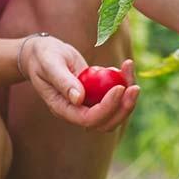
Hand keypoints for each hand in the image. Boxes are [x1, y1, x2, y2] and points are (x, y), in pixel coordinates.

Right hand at [20, 35, 138, 131]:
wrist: (43, 54)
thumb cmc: (43, 57)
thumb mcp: (49, 64)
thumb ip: (63, 81)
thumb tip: (79, 99)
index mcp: (63, 109)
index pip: (89, 119)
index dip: (107, 107)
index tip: (119, 87)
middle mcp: (77, 112)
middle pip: (106, 123)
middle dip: (124, 109)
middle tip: (135, 88)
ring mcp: (88, 105)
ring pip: (114, 113)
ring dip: (128, 98)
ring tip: (130, 70)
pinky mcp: (96, 96)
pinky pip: (116, 98)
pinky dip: (125, 83)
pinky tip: (125, 66)